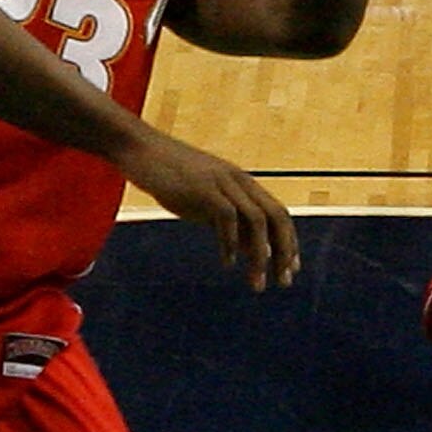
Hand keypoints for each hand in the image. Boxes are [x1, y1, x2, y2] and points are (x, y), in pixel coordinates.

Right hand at [131, 138, 299, 291]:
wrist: (141, 149)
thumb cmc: (171, 177)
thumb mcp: (207, 202)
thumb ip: (229, 222)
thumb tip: (253, 251)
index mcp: (243, 183)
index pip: (279, 214)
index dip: (289, 243)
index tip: (290, 270)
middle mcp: (239, 181)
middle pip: (276, 217)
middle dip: (284, 252)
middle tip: (282, 282)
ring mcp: (222, 182)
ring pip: (257, 220)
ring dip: (260, 255)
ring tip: (256, 282)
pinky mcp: (203, 188)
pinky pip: (226, 217)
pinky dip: (230, 243)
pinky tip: (227, 263)